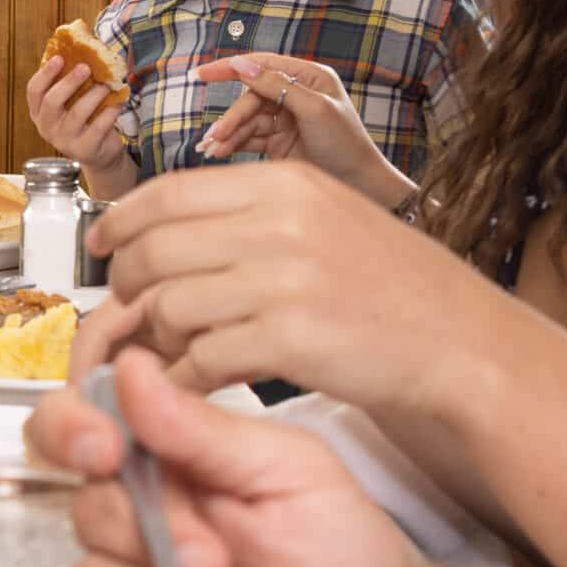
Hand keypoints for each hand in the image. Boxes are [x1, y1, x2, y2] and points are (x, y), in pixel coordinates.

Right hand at [24, 348, 434, 566]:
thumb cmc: (347, 552)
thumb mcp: (289, 471)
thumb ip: (203, 428)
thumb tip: (130, 368)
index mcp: (164, 460)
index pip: (72, 427)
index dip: (70, 429)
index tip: (105, 448)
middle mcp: (137, 522)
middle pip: (86, 513)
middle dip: (153, 537)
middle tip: (218, 562)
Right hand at [26, 57, 132, 180]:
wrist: (100, 154)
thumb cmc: (85, 121)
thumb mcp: (72, 103)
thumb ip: (70, 84)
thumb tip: (81, 52)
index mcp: (39, 113)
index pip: (34, 91)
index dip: (45, 73)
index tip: (59, 58)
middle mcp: (47, 128)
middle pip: (52, 101)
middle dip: (69, 82)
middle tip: (86, 67)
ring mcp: (65, 141)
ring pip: (77, 113)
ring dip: (94, 94)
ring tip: (107, 85)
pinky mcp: (85, 149)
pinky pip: (98, 126)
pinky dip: (110, 111)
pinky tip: (118, 103)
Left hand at [82, 160, 509, 412]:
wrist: (465, 344)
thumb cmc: (393, 289)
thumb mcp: (325, 218)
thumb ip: (250, 215)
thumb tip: (162, 230)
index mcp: (284, 183)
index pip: (167, 192)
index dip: (119, 223)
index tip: (102, 247)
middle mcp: (281, 221)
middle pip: (152, 250)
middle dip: (128, 288)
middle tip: (134, 315)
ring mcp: (284, 279)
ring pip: (166, 305)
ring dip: (156, 338)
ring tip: (173, 353)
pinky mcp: (289, 339)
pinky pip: (197, 359)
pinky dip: (182, 377)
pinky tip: (194, 384)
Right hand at [191, 54, 409, 205]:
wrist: (359, 186)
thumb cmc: (346, 143)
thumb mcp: (313, 109)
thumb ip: (276, 85)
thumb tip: (241, 64)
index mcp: (308, 78)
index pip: (262, 64)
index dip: (230, 68)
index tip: (201, 74)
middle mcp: (295, 95)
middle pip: (250, 97)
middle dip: (232, 116)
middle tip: (216, 135)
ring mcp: (285, 120)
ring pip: (247, 121)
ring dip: (229, 134)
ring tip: (212, 150)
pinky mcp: (278, 143)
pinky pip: (249, 139)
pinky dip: (234, 145)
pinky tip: (219, 153)